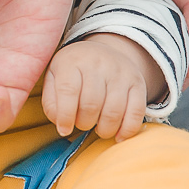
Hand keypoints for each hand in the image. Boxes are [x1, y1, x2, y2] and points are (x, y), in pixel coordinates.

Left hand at [40, 33, 162, 141]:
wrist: (102, 53)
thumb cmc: (73, 72)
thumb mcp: (54, 80)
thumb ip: (51, 103)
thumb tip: (62, 125)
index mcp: (72, 61)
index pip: (68, 91)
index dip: (65, 116)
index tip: (64, 130)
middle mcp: (98, 63)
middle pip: (91, 104)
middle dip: (84, 123)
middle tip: (82, 124)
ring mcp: (120, 72)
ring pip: (113, 111)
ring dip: (104, 129)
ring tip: (98, 129)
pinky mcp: (138, 82)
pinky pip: (137, 111)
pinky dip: (128, 130)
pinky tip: (119, 136)